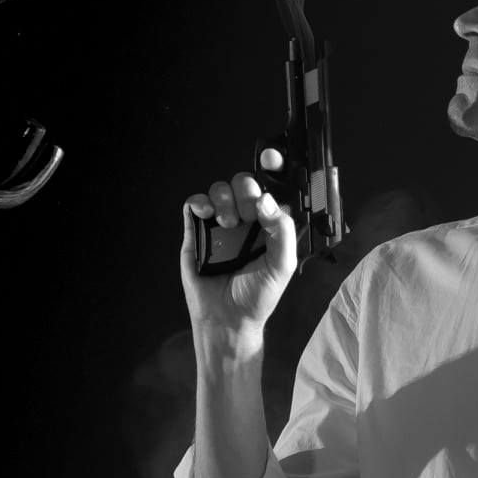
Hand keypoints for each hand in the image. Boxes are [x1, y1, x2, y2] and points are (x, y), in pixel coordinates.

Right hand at [179, 147, 298, 336]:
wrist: (228, 319)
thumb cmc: (258, 295)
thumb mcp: (282, 264)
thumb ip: (283, 230)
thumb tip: (267, 200)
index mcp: (269, 223)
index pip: (272, 187)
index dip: (272, 167)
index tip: (270, 158)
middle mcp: (246, 219)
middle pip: (243, 182)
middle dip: (246, 191)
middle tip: (247, 215)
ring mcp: (220, 223)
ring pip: (220, 189)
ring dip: (224, 199)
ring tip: (228, 224)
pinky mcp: (197, 231)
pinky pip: (194, 203)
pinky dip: (199, 202)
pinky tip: (206, 216)